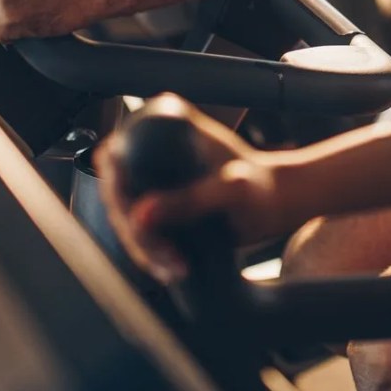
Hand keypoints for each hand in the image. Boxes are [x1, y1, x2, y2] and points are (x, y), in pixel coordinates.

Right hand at [96, 96, 295, 281]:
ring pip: (124, 216)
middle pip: (116, 191)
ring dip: (145, 248)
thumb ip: (190, 200)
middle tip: (168, 257)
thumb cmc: (260, 189)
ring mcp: (149, 173)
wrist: (273, 202)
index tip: (139, 225)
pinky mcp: (154, 199)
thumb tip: (142, 215)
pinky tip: (172, 268)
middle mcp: (152, 143)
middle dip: (136, 231)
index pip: (118, 155)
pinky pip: (138, 229)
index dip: (118, 191)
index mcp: (167, 122)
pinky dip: (152, 252)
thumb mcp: (230, 191)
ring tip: (176, 267)